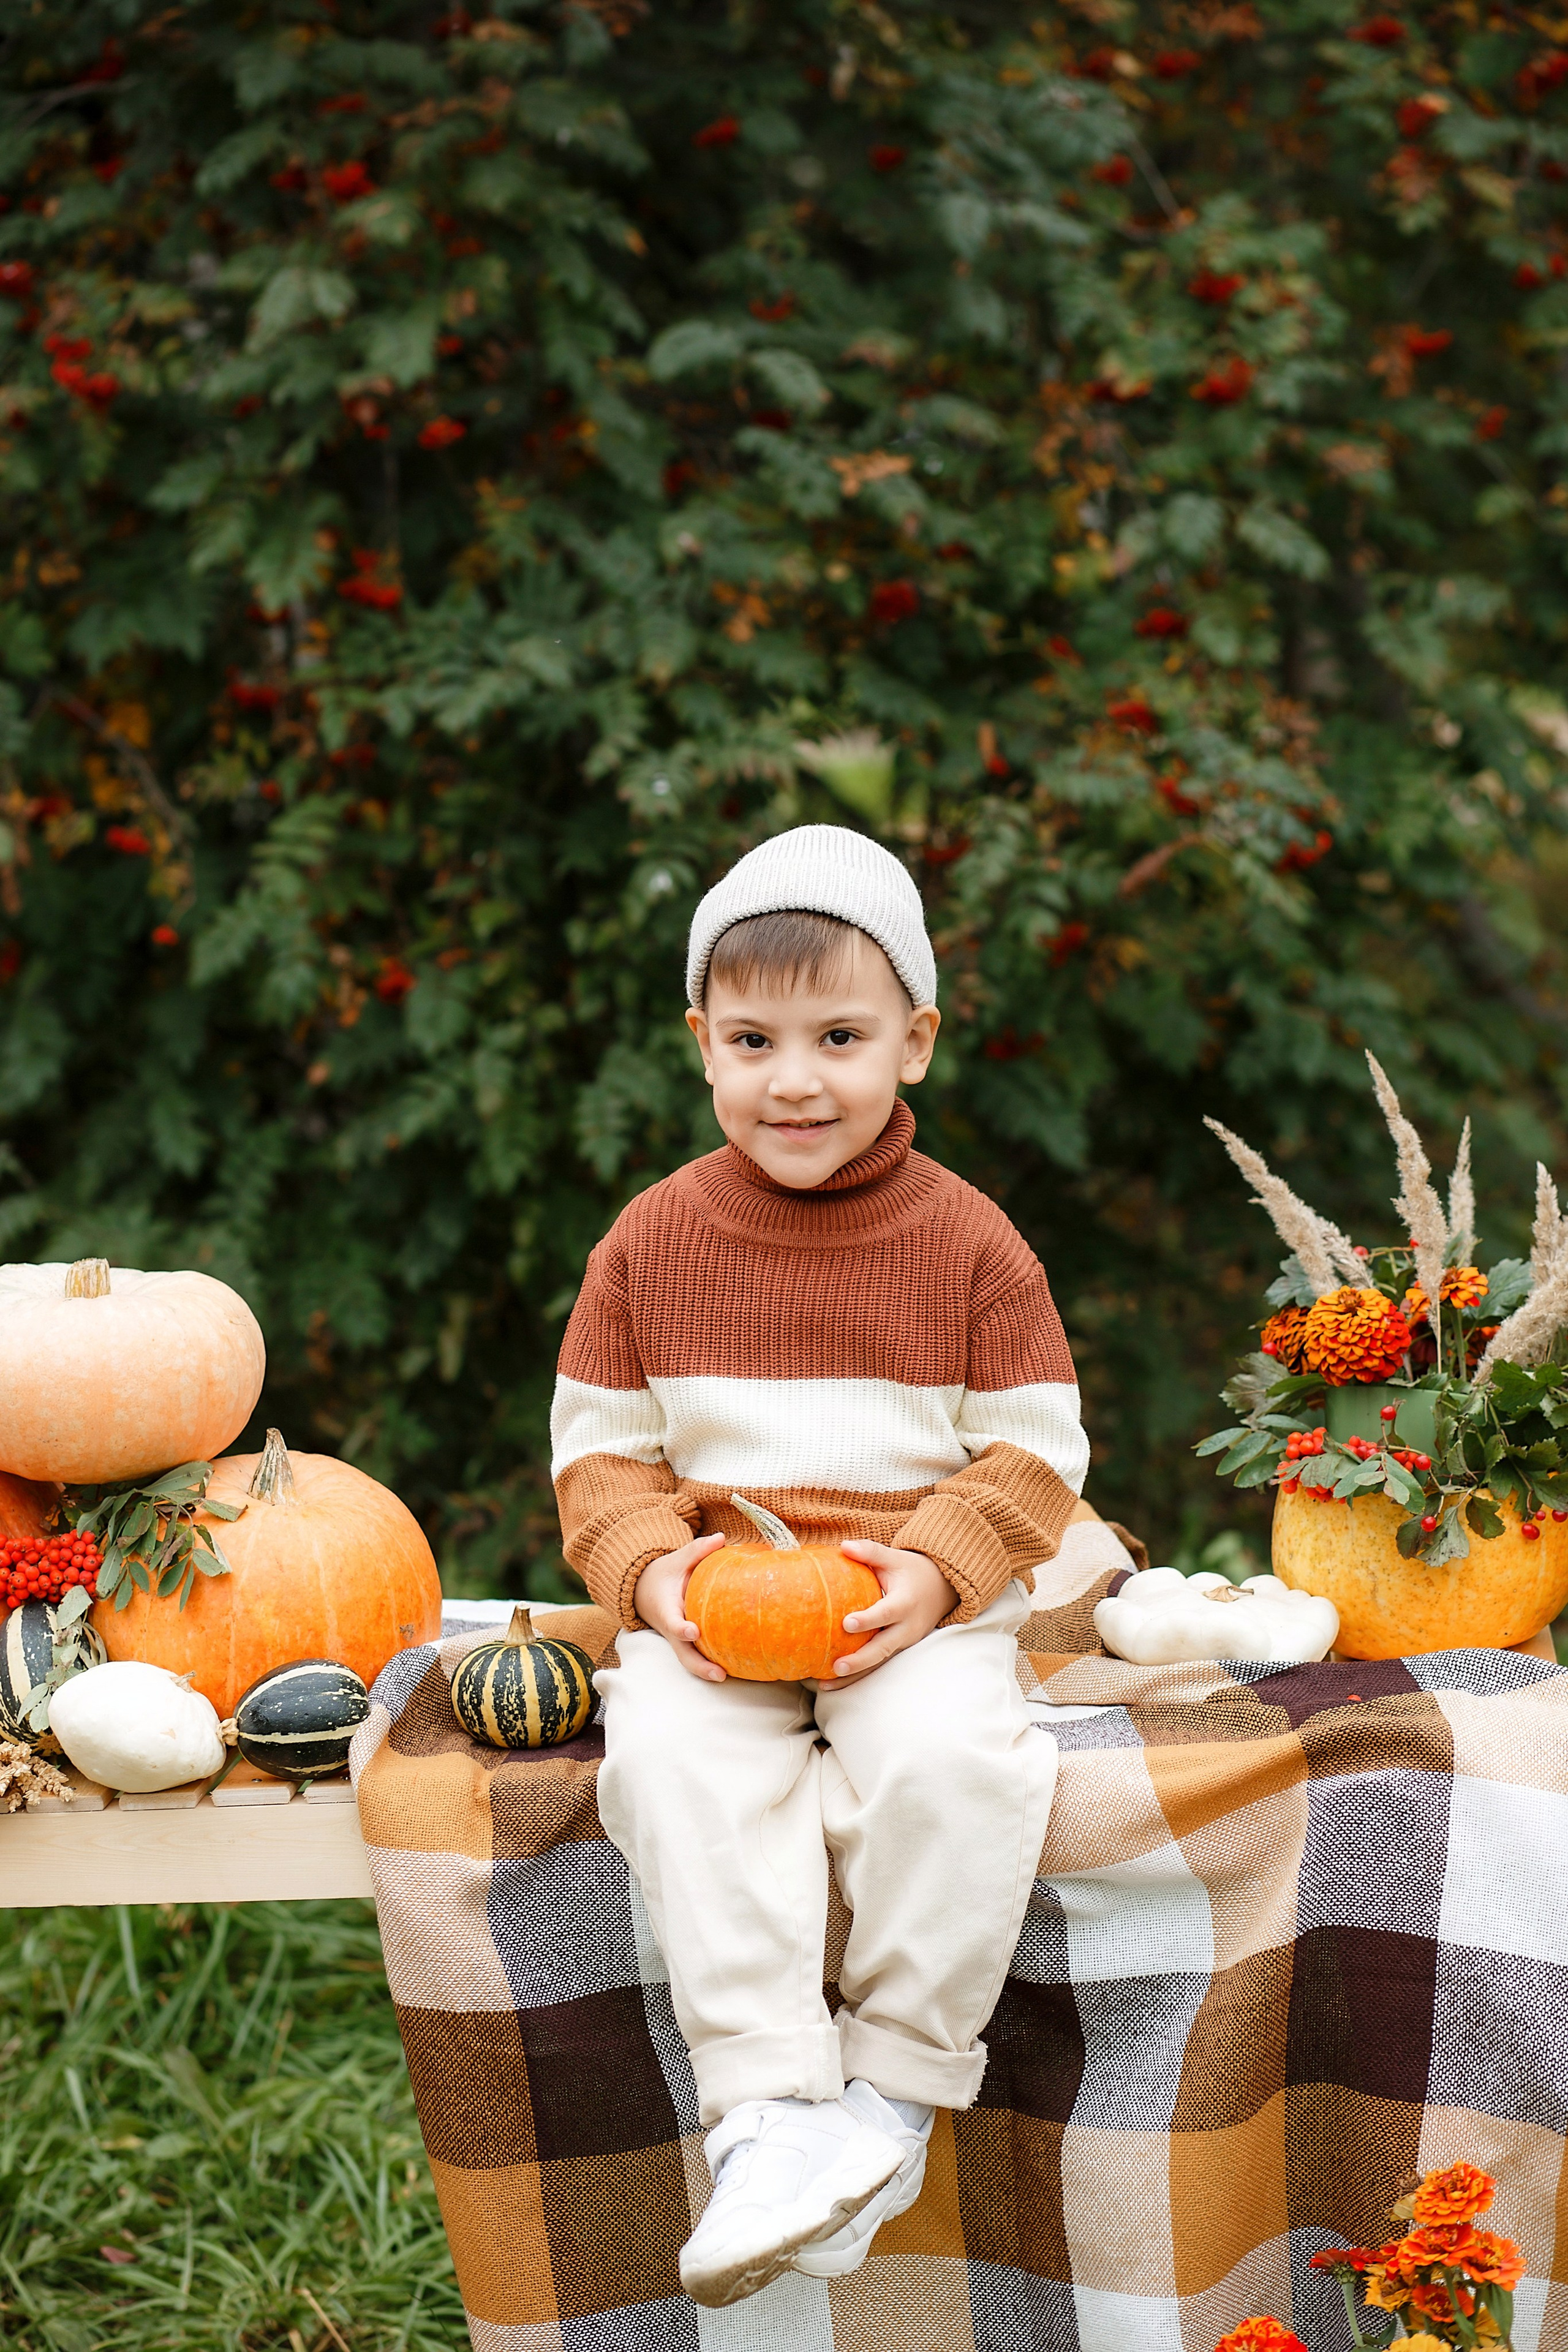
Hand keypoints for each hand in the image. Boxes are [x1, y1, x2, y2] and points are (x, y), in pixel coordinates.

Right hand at [632, 1533, 727, 1681]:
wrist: (644, 1590)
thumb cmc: (663, 1574)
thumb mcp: (677, 1559)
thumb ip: (697, 1551)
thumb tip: (721, 1538)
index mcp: (666, 1609)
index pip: (672, 1622)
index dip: (681, 1628)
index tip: (693, 1631)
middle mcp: (670, 1628)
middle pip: (682, 1652)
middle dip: (699, 1665)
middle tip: (720, 1674)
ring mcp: (677, 1639)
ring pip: (688, 1659)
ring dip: (704, 1670)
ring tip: (727, 1677)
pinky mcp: (685, 1643)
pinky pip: (695, 1655)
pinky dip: (708, 1663)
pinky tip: (733, 1668)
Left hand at [828, 1542, 956, 1681]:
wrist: (943, 1589)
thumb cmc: (912, 1571)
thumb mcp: (894, 1558)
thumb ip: (870, 1552)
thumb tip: (844, 1546)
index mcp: (905, 1602)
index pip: (886, 1613)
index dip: (868, 1619)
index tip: (847, 1623)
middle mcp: (907, 1627)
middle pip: (883, 1648)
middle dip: (860, 1660)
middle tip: (837, 1666)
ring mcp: (904, 1642)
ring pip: (879, 1663)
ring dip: (854, 1676)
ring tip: (827, 1684)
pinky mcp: (899, 1650)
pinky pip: (878, 1665)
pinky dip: (858, 1676)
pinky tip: (832, 1684)